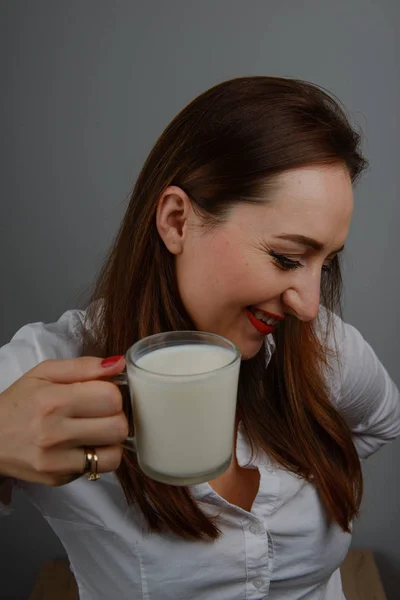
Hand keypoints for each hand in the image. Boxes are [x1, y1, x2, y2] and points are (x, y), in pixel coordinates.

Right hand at [0, 356, 127, 485]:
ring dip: (112, 439)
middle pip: (118, 426)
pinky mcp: (58, 478)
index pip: (111, 397)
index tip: (102, 393)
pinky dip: (101, 456)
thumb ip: (84, 366)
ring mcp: (56, 460)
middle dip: (117, 416)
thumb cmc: (19, 402)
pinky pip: (100, 468)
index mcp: (52, 399)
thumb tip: (119, 363)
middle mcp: (54, 432)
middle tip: (102, 412)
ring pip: (115, 452)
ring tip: (97, 430)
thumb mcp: (44, 373)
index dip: (113, 392)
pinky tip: (87, 445)